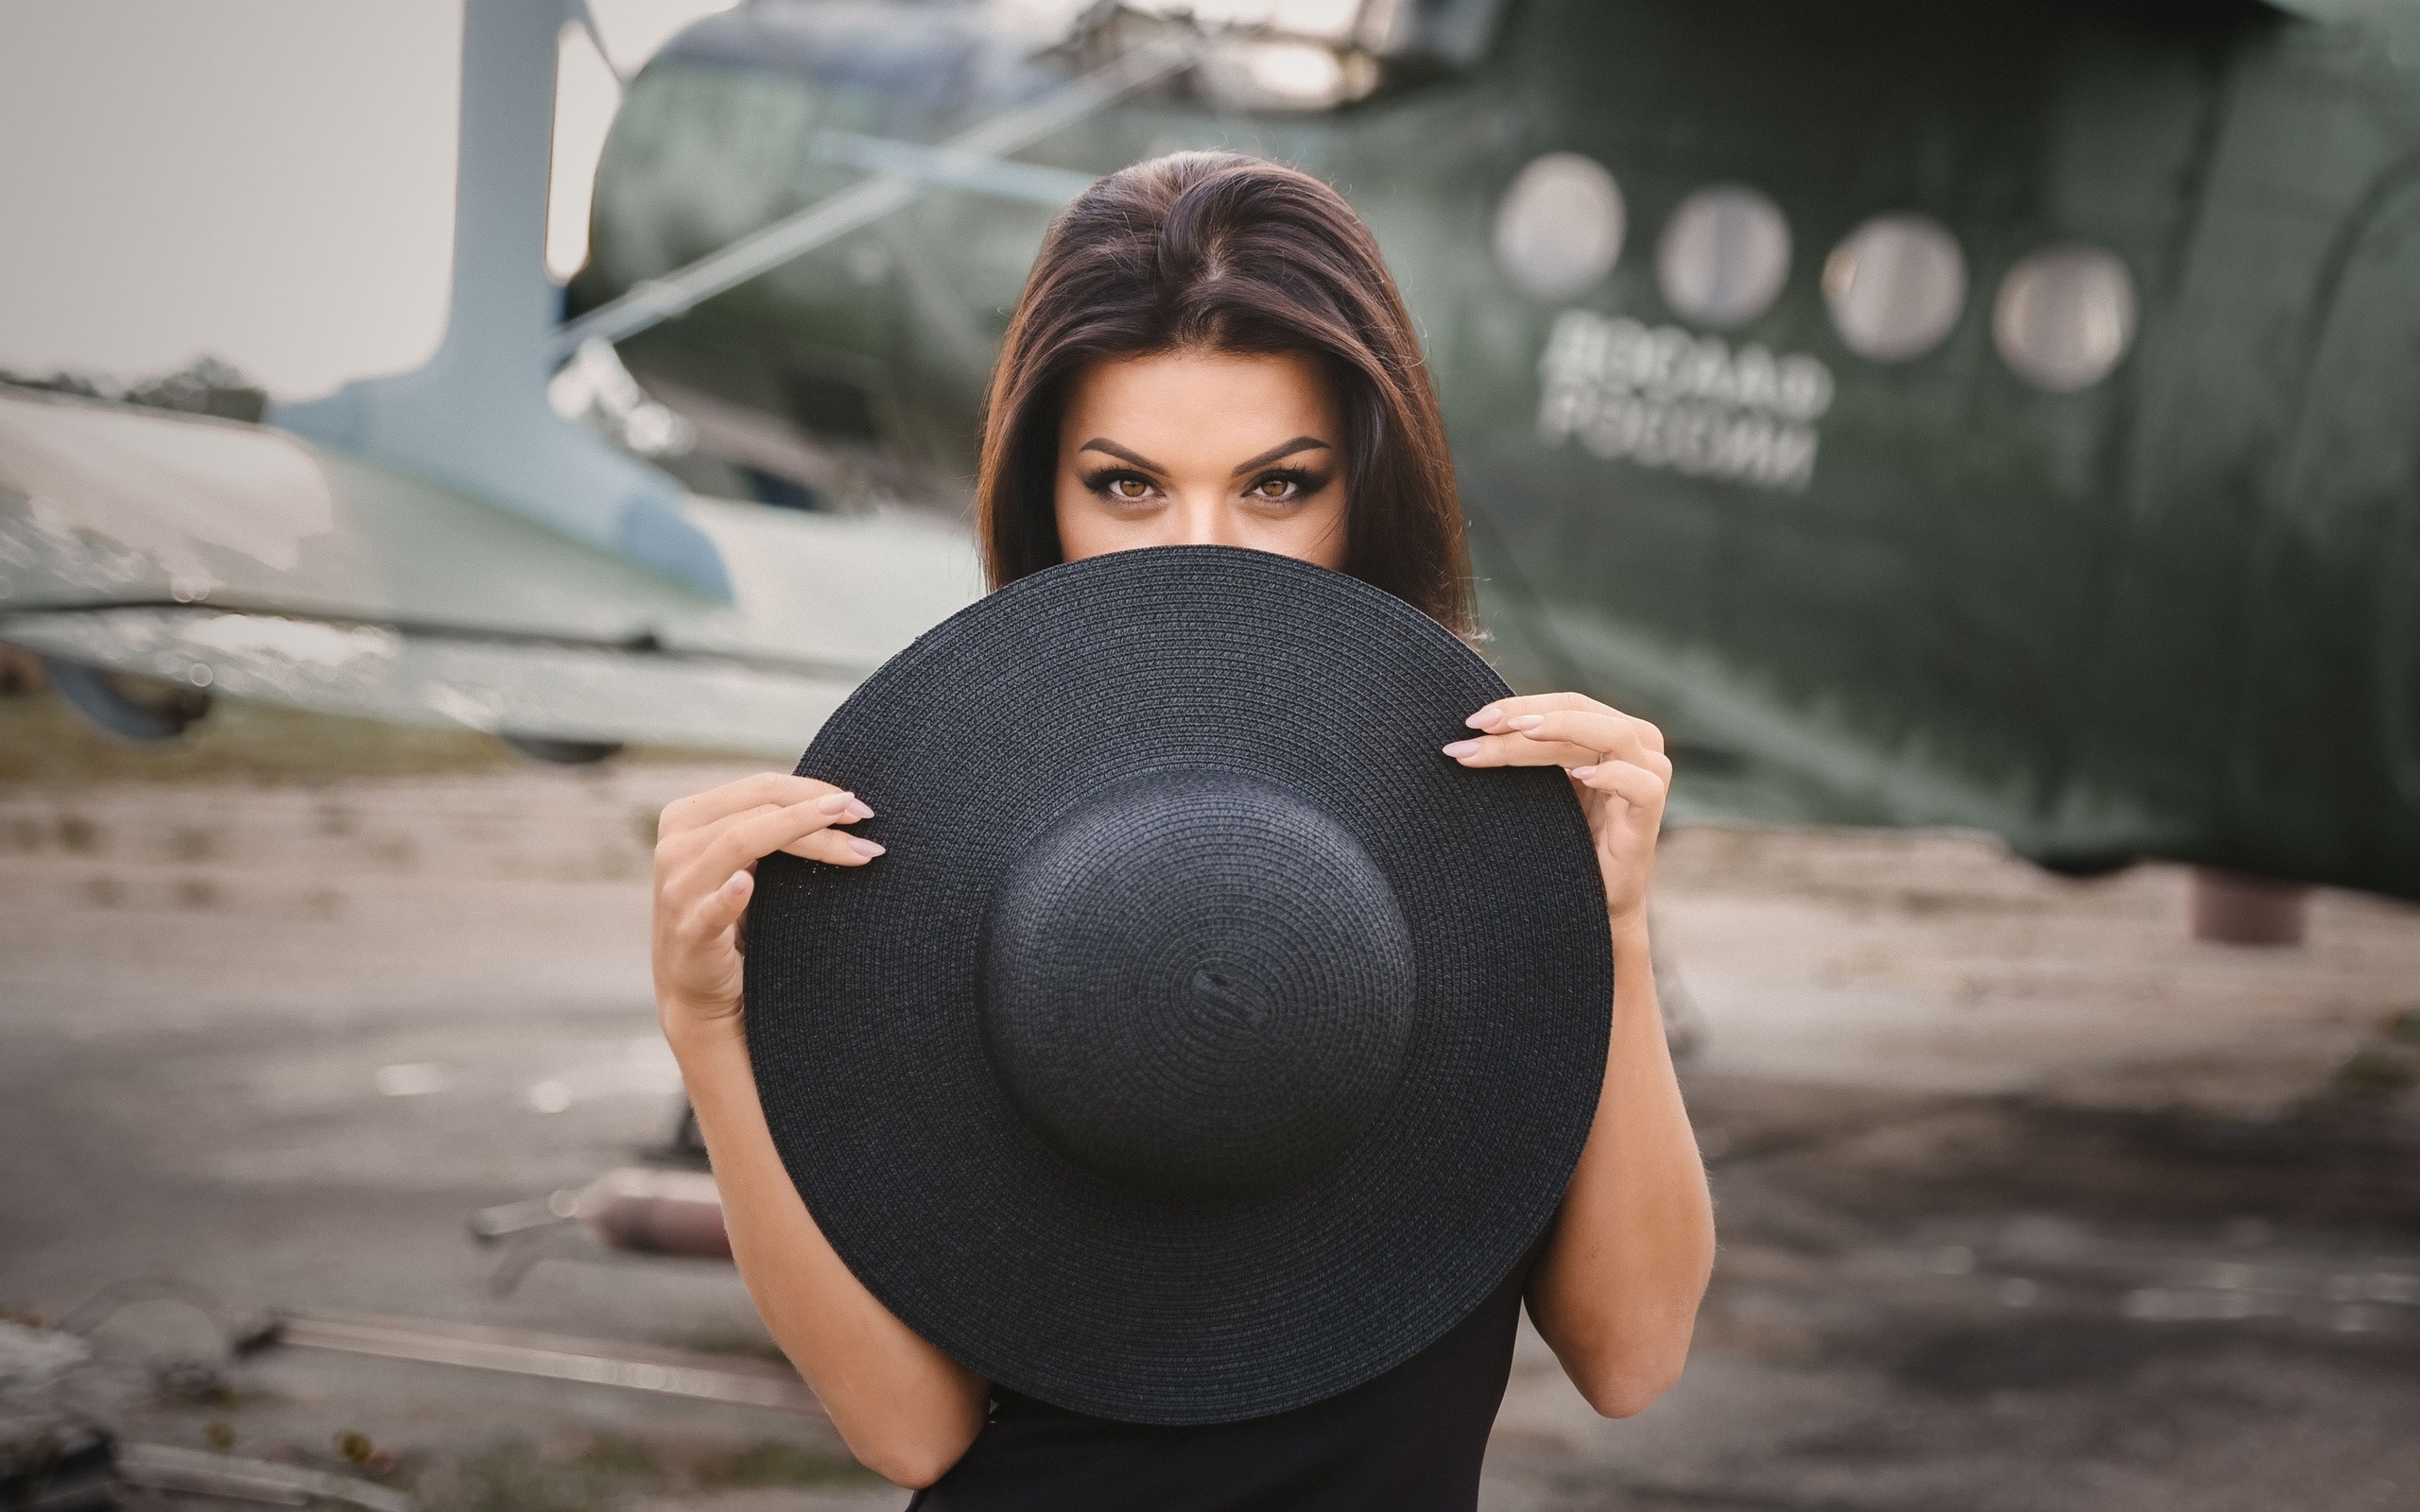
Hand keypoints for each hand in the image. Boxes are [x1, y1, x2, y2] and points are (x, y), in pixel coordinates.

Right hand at [652, 773, 881, 1037]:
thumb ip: (769, 828)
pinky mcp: (688, 932)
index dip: (812, 789)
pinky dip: (729, 896)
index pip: (760, 789)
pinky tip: (745, 886)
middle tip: (866, 819)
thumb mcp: (746, 864)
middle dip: (817, 813)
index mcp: (687, 818)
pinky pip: (710, 909)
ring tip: (855, 849)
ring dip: (809, 841)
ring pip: (743, 842)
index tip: (857, 804)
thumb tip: (840, 800)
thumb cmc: (734, 919)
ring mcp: (679, 888)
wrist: (697, 992)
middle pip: (759, 810)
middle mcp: (676, 845)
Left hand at [1442, 693, 1669, 934]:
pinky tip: (1580, 776)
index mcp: (1611, 733)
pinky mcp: (1651, 814)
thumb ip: (1528, 751)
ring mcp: (1651, 776)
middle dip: (1525, 720)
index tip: (1473, 721)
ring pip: (1611, 736)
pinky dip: (1612, 775)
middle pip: (1580, 714)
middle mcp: (1638, 746)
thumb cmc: (1565, 838)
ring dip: (1561, 730)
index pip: (1567, 703)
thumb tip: (1473, 727)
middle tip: (1478, 730)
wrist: (1592, 899)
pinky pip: (1641, 784)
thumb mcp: (1544, 786)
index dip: (1522, 704)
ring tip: (1520, 734)